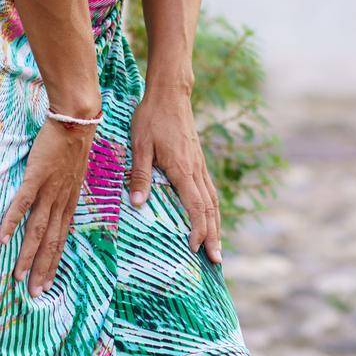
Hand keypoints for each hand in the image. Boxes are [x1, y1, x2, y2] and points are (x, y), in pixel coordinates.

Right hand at [0, 119, 91, 295]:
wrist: (76, 120)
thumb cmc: (73, 145)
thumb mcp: (74, 174)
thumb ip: (63, 191)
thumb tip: (53, 204)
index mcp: (69, 202)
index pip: (61, 239)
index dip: (54, 263)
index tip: (47, 284)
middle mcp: (61, 201)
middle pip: (51, 242)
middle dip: (42, 269)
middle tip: (34, 293)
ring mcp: (49, 190)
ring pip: (38, 229)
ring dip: (28, 254)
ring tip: (17, 276)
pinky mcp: (37, 177)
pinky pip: (23, 203)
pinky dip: (12, 222)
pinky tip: (2, 239)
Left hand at [127, 86, 222, 263]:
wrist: (170, 94)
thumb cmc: (151, 118)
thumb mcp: (140, 144)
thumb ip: (140, 174)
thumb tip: (137, 204)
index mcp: (182, 168)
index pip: (196, 205)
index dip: (198, 229)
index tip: (196, 249)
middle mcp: (196, 169)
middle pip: (210, 208)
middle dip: (214, 236)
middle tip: (216, 261)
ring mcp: (199, 165)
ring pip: (213, 200)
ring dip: (216, 225)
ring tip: (217, 247)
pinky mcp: (197, 160)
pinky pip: (209, 190)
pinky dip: (212, 209)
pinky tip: (209, 218)